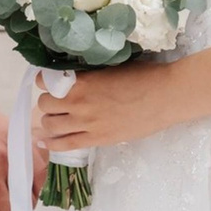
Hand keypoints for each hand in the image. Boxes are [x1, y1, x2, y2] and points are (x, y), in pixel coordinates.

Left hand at [33, 64, 178, 153]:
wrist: (165, 96)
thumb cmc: (143, 76)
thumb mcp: (110, 66)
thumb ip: (89, 73)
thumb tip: (73, 76)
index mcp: (82, 80)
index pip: (45, 81)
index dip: (44, 81)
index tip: (49, 82)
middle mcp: (78, 102)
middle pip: (44, 104)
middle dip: (48, 101)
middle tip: (56, 101)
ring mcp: (86, 123)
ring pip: (50, 124)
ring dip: (49, 120)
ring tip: (56, 119)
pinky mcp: (97, 139)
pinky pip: (65, 144)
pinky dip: (52, 143)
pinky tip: (45, 142)